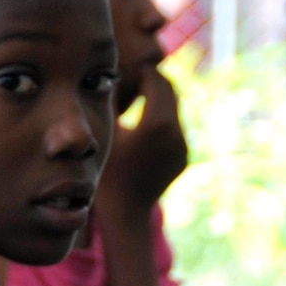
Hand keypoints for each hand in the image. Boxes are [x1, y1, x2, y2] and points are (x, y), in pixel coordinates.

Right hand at [100, 65, 186, 209]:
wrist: (125, 213)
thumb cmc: (104, 173)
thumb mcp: (102, 134)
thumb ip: (109, 103)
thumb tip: (104, 77)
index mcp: (157, 123)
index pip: (156, 80)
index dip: (140, 71)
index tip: (124, 71)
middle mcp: (176, 131)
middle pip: (170, 91)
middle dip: (152, 81)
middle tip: (130, 78)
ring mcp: (183, 145)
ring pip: (174, 109)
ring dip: (157, 100)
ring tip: (134, 100)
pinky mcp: (183, 156)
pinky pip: (174, 128)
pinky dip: (160, 120)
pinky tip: (140, 126)